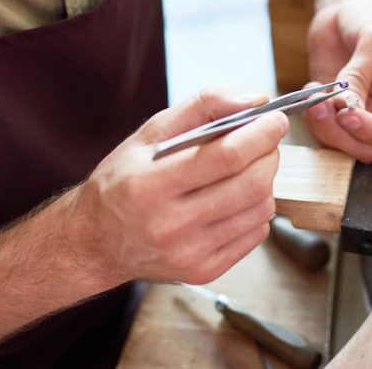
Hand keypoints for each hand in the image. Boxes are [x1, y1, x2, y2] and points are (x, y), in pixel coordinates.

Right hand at [76, 90, 288, 284]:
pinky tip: (236, 197)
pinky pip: (255, 234)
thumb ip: (203, 106)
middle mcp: (168, 225)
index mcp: (149, 184)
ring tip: (248, 168)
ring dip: (266, 181)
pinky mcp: (203, 271)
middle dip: (269, 154)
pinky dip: (257, 209)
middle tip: (266, 140)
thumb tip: (255, 100)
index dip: (261, 134)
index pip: (226, 156)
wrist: (95, 240)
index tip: (276, 119)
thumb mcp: (150, 133)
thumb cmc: (124, 180)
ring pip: (259, 210)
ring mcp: (188, 253)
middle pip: (250, 184)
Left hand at [305, 0, 371, 161]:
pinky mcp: (332, 110)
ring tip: (314, 98)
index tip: (350, 115)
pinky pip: (323, 130)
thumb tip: (347, 104)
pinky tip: (309, 93)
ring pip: (343, 144)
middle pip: (369, 147)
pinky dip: (312, 119)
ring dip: (324, 127)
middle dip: (344, 133)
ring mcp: (357, 114)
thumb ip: (362, 73)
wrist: (347, 7)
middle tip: (325, 106)